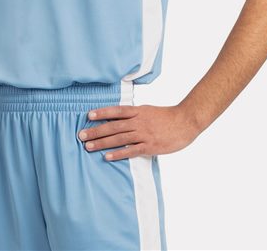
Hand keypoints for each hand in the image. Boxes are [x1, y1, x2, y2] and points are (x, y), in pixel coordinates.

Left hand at [78, 104, 199, 160]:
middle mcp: (138, 122)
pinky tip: (107, 157)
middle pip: (113, 126)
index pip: (116, 111)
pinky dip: (118, 153)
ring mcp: (144, 134)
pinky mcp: (150, 146)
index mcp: (138, 111)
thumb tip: (120, 116)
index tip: (88, 116)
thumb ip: (135, 113)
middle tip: (81, 135)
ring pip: (119, 138)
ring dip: (102, 143)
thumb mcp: (149, 110)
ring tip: (88, 146)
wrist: (185, 122)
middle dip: (96, 131)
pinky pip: (131, 151)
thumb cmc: (167, 116)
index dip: (102, 113)